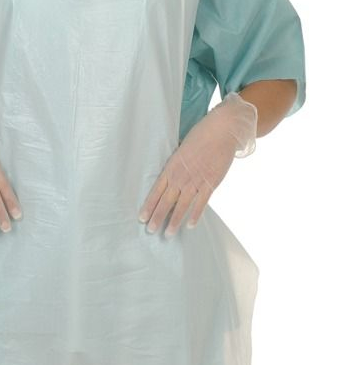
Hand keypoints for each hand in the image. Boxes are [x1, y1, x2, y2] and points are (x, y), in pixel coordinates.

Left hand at [137, 92, 257, 236]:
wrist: (221, 130)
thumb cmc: (200, 136)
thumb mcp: (181, 149)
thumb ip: (175, 164)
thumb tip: (169, 175)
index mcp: (172, 167)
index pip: (156, 190)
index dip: (149, 205)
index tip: (142, 217)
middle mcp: (181, 176)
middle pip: (166, 201)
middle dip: (157, 217)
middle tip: (150, 230)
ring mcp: (196, 181)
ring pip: (182, 205)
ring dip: (174, 220)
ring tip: (168, 234)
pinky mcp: (210, 183)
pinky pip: (201, 203)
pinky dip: (195, 215)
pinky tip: (190, 225)